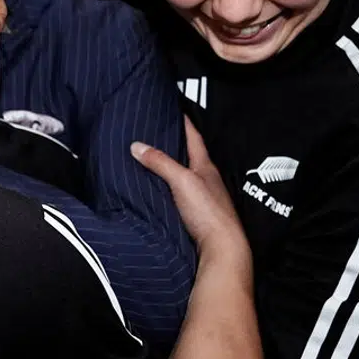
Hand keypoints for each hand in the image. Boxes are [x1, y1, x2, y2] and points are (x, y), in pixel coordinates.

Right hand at [132, 118, 247, 261]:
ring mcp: (202, 199)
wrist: (222, 249)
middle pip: (188, 157)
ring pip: (184, 177)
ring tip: (150, 159)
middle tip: (154, 132)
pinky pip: (178, 195)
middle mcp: (207, 180)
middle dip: (174, 145)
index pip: (194, 137)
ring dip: (170, 168)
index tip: (173, 109)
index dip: (184, 122)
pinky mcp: (196, 216)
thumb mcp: (182, 181)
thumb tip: (136, 145)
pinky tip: (157, 191)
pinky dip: (167, 188)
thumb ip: (160, 162)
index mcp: (206, 167)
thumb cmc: (208, 211)